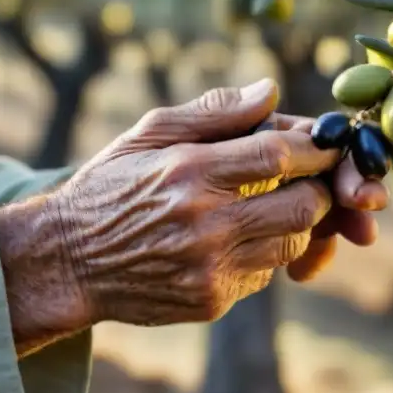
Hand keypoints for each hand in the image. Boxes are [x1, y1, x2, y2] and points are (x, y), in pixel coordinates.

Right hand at [0, 78, 387, 351]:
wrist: (66, 260)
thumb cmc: (111, 185)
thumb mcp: (150, 133)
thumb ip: (215, 112)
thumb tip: (271, 91)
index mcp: (190, 171)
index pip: (279, 154)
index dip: (315, 147)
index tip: (326, 142)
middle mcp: (204, 222)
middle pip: (302, 206)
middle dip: (317, 189)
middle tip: (309, 177)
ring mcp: (210, 267)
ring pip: (291, 243)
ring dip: (296, 222)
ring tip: (271, 203)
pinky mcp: (211, 301)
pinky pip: (265, 274)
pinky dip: (265, 252)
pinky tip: (237, 237)